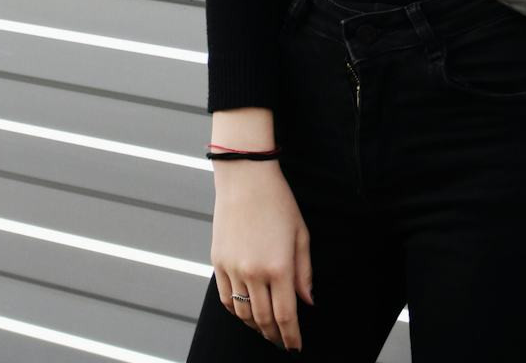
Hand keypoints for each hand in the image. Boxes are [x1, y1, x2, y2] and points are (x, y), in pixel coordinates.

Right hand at [210, 112, 311, 350]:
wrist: (245, 179)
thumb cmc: (278, 203)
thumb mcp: (301, 235)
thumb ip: (305, 273)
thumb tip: (307, 302)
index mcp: (279, 267)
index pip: (286, 315)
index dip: (291, 336)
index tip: (295, 346)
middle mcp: (254, 273)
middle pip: (263, 319)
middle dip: (274, 336)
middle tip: (282, 343)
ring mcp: (233, 269)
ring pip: (243, 313)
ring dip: (255, 327)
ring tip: (266, 330)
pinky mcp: (218, 263)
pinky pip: (226, 299)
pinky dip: (236, 312)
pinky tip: (245, 313)